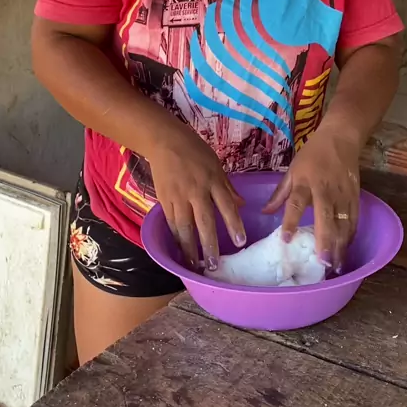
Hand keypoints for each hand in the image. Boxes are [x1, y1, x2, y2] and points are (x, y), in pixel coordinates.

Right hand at [148, 125, 245, 271]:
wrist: (164, 141)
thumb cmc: (194, 151)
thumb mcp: (216, 164)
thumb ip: (227, 187)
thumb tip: (241, 205)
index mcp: (212, 180)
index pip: (226, 206)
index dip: (233, 225)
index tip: (240, 242)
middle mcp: (196, 190)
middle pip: (204, 221)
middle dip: (209, 244)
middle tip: (214, 265)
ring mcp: (178, 196)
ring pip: (184, 226)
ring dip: (190, 248)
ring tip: (195, 264)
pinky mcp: (164, 199)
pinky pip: (171, 222)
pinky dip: (176, 237)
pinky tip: (181, 249)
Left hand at [263, 128, 359, 272]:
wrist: (341, 138)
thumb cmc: (312, 155)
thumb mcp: (292, 170)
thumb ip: (280, 193)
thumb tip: (264, 212)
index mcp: (305, 181)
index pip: (296, 203)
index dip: (290, 221)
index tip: (286, 240)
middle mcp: (324, 189)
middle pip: (325, 216)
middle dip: (325, 240)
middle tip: (322, 261)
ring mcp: (342, 193)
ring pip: (343, 222)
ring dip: (340, 244)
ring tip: (335, 265)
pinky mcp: (355, 196)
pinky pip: (354, 219)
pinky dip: (350, 236)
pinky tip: (345, 250)